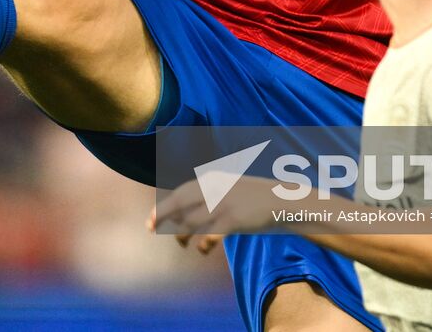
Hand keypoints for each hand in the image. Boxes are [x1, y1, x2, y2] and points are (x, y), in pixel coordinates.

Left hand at [149, 176, 278, 254]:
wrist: (281, 200)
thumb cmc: (253, 198)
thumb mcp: (230, 188)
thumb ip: (210, 195)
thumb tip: (187, 212)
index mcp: (213, 180)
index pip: (181, 192)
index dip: (164, 205)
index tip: (152, 218)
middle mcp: (214, 189)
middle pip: (179, 202)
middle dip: (162, 215)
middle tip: (150, 227)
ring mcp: (223, 204)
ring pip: (191, 221)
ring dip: (182, 235)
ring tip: (183, 244)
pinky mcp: (233, 220)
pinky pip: (210, 235)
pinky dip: (204, 244)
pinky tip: (203, 250)